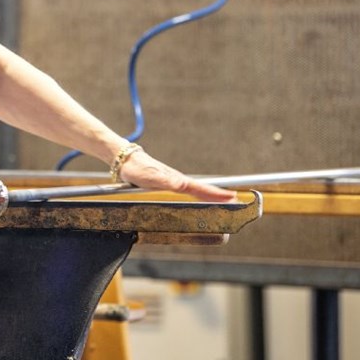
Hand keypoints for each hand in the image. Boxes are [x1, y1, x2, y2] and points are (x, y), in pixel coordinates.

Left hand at [119, 148, 236, 202]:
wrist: (124, 160)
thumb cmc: (137, 168)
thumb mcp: (151, 177)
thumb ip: (167, 182)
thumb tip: (183, 185)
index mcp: (176, 180)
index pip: (200, 189)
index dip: (216, 194)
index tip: (232, 197)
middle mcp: (177, 181)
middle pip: (201, 189)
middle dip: (218, 195)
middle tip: (234, 199)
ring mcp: (172, 181)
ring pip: (195, 189)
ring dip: (209, 194)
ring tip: (222, 199)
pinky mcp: (166, 183)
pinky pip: (186, 190)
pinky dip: (197, 193)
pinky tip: (198, 196)